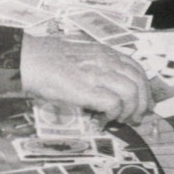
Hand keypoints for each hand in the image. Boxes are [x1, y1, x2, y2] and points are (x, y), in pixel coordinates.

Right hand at [21, 34, 151, 123]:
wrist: (29, 59)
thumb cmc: (47, 59)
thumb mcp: (79, 55)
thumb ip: (96, 65)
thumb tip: (105, 86)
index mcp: (104, 52)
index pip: (136, 68)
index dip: (144, 88)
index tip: (143, 102)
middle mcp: (105, 61)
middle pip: (139, 82)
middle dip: (142, 103)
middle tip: (136, 117)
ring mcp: (97, 74)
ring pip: (131, 94)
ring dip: (129, 111)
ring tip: (119, 120)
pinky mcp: (86, 90)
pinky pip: (113, 104)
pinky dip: (112, 115)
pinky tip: (103, 119)